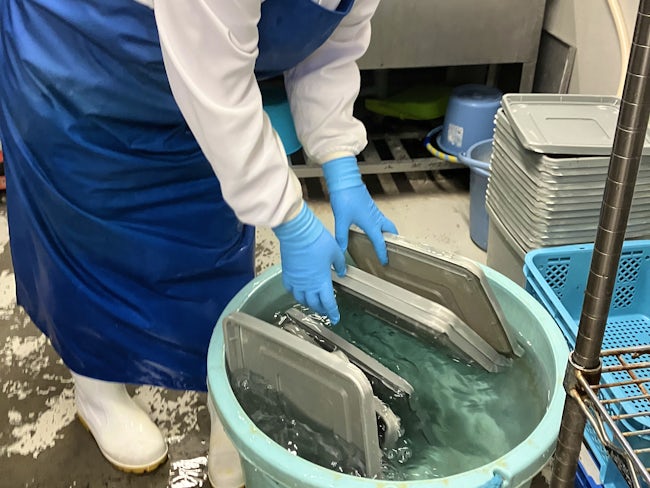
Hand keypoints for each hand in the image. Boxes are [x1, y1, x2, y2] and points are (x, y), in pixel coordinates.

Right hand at [273, 202, 345, 323]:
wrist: (298, 232)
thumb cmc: (318, 240)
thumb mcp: (336, 252)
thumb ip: (339, 265)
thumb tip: (342, 272)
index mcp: (322, 282)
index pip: (328, 303)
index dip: (332, 312)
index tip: (335, 318)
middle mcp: (308, 285)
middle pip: (314, 304)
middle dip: (321, 309)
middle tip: (326, 311)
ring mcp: (296, 281)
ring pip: (301, 299)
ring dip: (308, 303)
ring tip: (313, 303)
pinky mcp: (287, 274)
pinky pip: (290, 289)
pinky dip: (296, 293)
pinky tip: (299, 291)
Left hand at [323, 156, 397, 263]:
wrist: (345, 179)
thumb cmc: (345, 198)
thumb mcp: (341, 220)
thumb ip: (341, 236)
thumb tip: (341, 250)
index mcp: (371, 223)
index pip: (380, 242)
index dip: (383, 253)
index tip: (385, 261)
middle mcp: (376, 217)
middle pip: (391, 230)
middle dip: (393, 240)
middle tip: (391, 249)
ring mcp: (374, 210)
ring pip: (386, 224)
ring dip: (387, 232)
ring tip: (383, 241)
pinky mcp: (370, 206)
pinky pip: (379, 218)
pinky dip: (380, 226)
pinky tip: (370, 228)